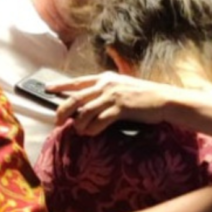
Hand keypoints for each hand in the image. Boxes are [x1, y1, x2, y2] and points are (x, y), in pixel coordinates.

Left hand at [52, 72, 173, 135]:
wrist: (163, 99)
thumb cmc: (144, 96)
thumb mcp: (122, 88)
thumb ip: (105, 93)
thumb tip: (88, 106)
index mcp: (105, 78)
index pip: (77, 82)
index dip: (61, 86)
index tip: (47, 89)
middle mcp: (106, 84)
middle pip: (76, 98)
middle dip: (63, 111)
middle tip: (57, 121)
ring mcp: (113, 96)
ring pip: (85, 111)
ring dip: (79, 124)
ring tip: (79, 131)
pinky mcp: (121, 108)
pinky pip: (99, 121)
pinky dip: (92, 129)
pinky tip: (90, 133)